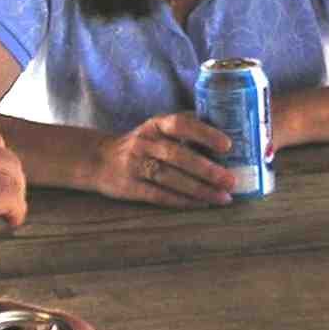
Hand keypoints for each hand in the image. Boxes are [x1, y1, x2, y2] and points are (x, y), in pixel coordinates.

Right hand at [94, 112, 235, 207]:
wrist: (97, 159)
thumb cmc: (141, 143)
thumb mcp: (157, 128)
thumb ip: (185, 128)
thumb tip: (226, 131)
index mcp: (155, 124)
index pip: (181, 124)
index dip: (204, 134)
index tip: (228, 146)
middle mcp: (145, 142)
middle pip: (178, 156)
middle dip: (207, 169)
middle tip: (231, 180)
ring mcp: (135, 165)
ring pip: (170, 178)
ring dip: (199, 189)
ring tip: (223, 197)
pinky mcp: (130, 187)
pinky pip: (158, 195)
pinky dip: (181, 201)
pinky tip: (200, 204)